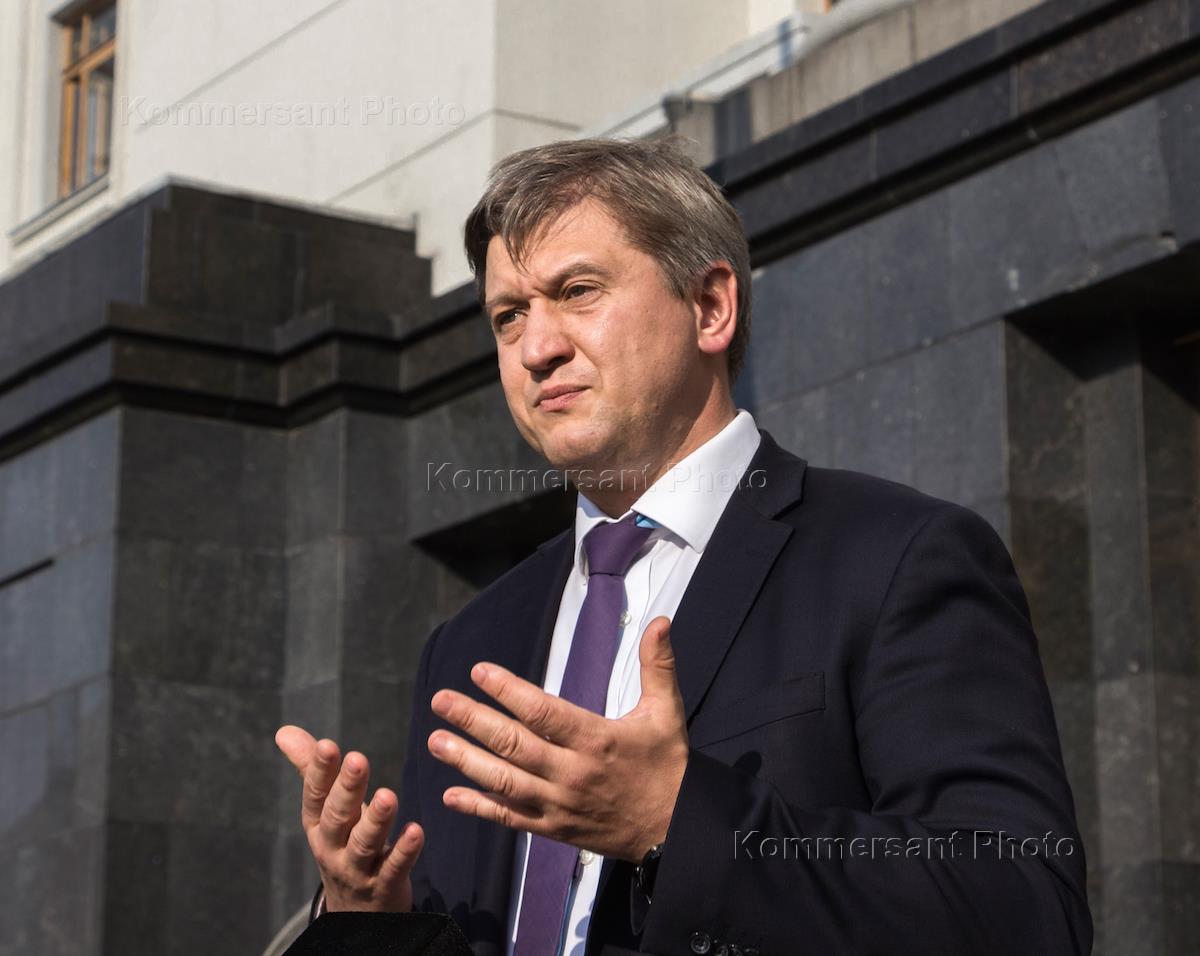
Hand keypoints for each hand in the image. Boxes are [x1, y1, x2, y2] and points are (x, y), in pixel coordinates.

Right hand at [275, 726, 423, 911]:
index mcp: (317, 824)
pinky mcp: (385, 885)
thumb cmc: (341, 845)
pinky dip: (405, 851)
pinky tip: (416, 831)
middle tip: (358, 760)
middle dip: (347, 788)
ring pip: (365, 843)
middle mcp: (332, 846)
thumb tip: (284, 732)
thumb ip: (311, 771)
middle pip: (338, 816)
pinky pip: (394, 868)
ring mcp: (358, 869)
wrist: (354, 913)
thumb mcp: (323, 811)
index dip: (320, 771)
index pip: (316, 795)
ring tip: (390, 796)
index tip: (328, 745)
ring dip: (377, 819)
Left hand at [428, 616, 688, 862]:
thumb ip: (658, 665)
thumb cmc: (667, 766)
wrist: (675, 830)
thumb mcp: (667, 712)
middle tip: (440, 701)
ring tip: (435, 741)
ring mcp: (559, 804)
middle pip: (513, 744)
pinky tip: (451, 795)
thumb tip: (660, 621)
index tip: (479, 671)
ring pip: (504, 781)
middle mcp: (572, 772)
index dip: (508, 691)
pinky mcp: (553, 829)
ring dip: (466, 761)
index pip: (543, 712)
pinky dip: (479, 807)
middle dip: (473, 720)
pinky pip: (510, 818)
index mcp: (596, 739)